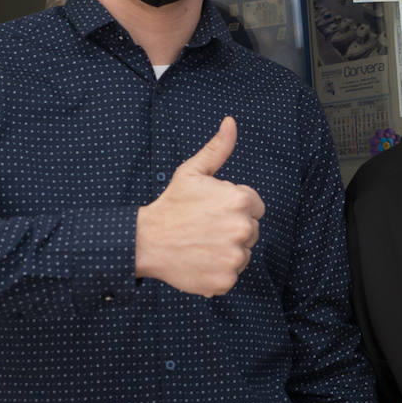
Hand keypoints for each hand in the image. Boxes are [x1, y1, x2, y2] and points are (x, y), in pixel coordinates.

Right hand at [135, 117, 264, 296]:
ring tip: (202, 244)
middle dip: (232, 229)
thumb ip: (218, 148)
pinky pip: (232, 275)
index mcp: (240, 200)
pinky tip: (200, 261)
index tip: (212, 211)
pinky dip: (218, 271)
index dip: (234, 208)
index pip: (255, 207)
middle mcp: (243, 229)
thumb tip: (231, 122)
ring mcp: (235, 257)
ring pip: (243, 254)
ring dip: (227, 251)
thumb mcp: (193, 172)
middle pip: (251, 231)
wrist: (146, 241)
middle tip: (204, 228)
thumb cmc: (171, 205)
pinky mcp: (226, 280)